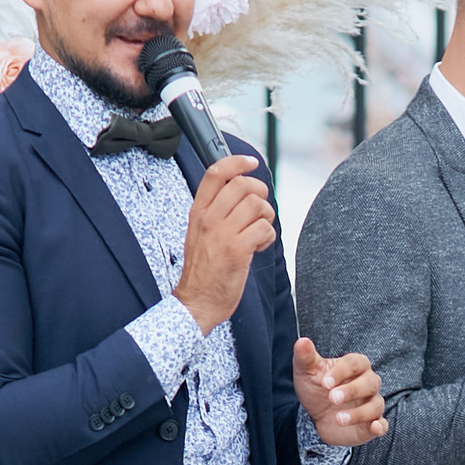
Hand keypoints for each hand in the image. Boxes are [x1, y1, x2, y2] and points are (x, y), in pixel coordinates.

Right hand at [174, 155, 274, 333]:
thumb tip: (241, 191)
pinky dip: (268, 236)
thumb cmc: (202, 271)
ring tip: (260, 231)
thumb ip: (215, 212)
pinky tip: (260, 246)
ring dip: (266, 216)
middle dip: (260, 193)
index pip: (215, 173)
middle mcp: (208, 219)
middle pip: (242, 185)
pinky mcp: (237, 250)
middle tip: (260, 210)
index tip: (251, 163)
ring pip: (256, 204)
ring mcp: (222, 234)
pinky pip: (263, 228)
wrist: (196, 302)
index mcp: (198, 212)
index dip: (237, 162)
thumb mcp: (199, 234)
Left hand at [293, 339, 389, 446]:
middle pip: (370, 382)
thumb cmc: (316, 388)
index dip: (342, 371)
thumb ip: (305, 356)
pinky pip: (382, 424)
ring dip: (359, 413)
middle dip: (352, 391)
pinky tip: (374, 429)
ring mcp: (372, 403)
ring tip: (339, 418)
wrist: (317, 416)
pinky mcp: (372, 423)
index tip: (325, 382)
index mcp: (356, 366)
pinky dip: (380, 426)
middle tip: (332, 398)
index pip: (355, 363)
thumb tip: (302, 341)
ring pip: (375, 405)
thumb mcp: (307, 372)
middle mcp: (368, 383)